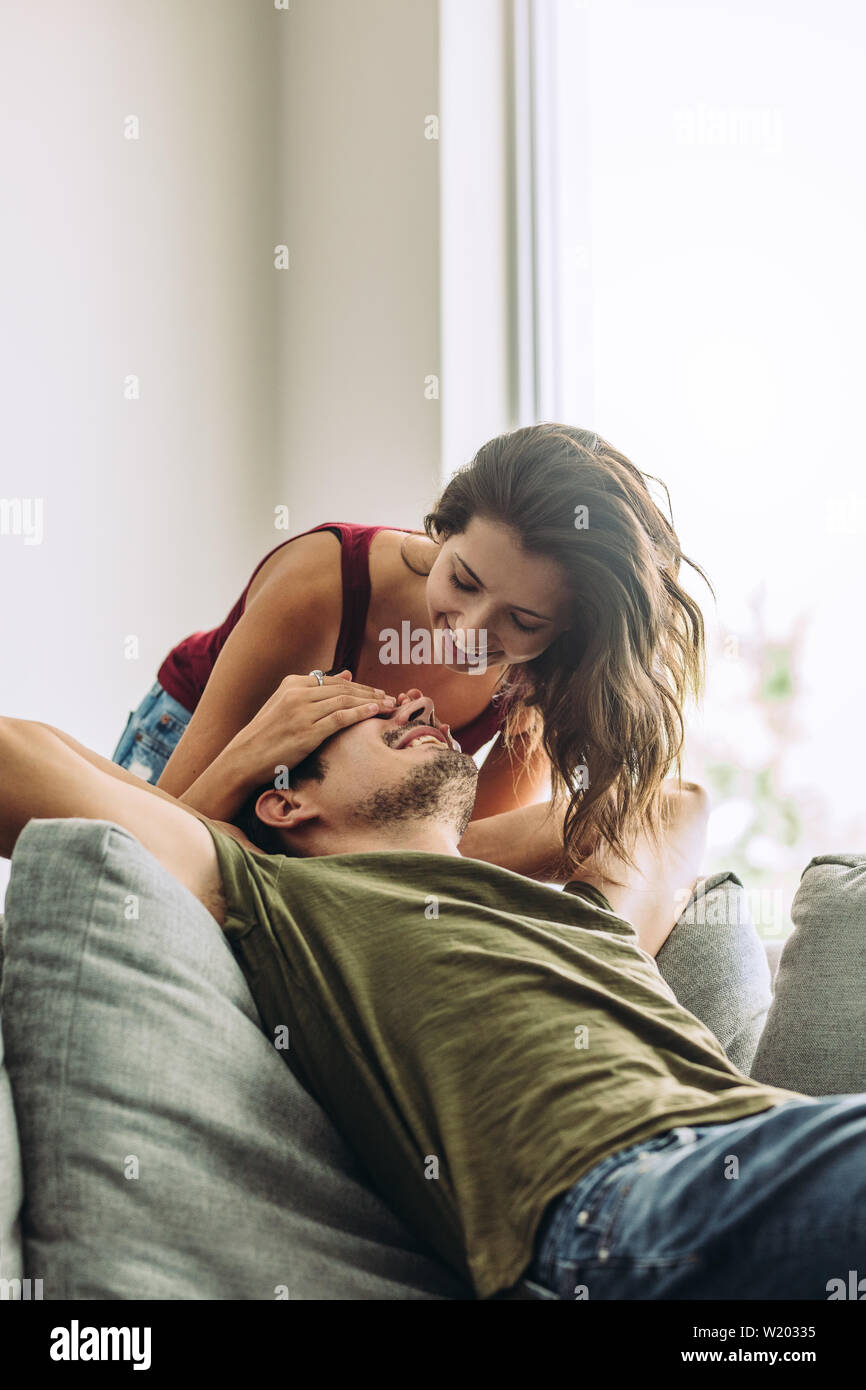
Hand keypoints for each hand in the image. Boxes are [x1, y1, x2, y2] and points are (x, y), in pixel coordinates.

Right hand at [227, 670, 395, 788]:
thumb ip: (316, 689)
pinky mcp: (307, 732)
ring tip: (388, 705)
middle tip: (389, 698)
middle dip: (369, 693)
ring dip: (370, 702)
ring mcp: (301, 712)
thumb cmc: (268, 734)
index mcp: (292, 684)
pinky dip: (360, 713)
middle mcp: (297, 694)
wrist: (244, 758)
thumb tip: (348, 673)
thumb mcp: (287, 705)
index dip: (359, 686)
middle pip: (343, 689)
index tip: (376, 692)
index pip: (334, 681)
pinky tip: (374, 712)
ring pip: (344, 701)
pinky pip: (340, 718)